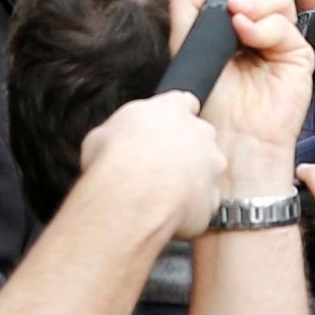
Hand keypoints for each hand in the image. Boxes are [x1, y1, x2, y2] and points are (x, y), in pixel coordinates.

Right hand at [81, 91, 225, 240]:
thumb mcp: (102, 133)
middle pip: (199, 138)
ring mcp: (211, 166)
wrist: (134, 196)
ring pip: (206, 171)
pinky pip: (204, 202)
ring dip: (190, 180)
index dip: (173, 117)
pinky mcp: (212, 198)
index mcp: (172, 110)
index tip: (164, 128)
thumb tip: (113, 139)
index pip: (183, 103)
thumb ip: (122, 131)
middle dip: (183, 151)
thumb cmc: (115, 160)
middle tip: (157, 166)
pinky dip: (190, 207)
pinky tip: (167, 212)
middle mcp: (200, 134)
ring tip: (161, 194)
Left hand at [167, 0, 314, 195]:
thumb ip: (190, 3)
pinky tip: (245, 37)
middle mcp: (265, 25)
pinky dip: (263, 26)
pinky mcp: (298, 56)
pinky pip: (286, 26)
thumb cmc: (210, 99)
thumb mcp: (186, 44)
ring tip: (235, 23)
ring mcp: (284, 40)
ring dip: (255, 2)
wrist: (229, 138)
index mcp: (240, 18)